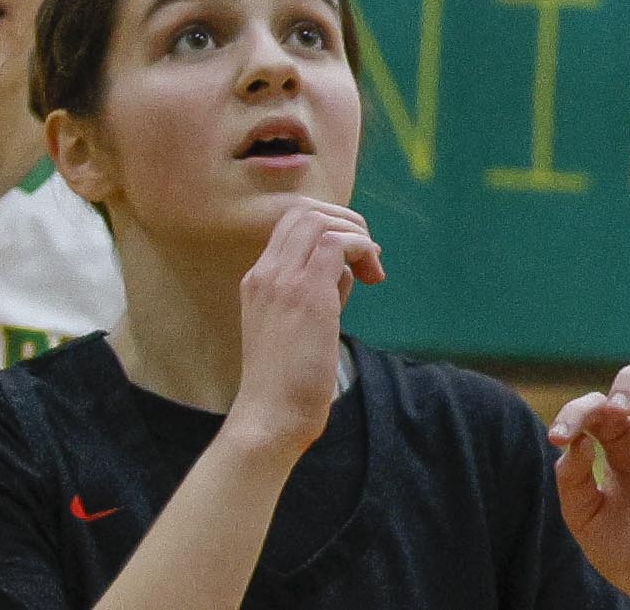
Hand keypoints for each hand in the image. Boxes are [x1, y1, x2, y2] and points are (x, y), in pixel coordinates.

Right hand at [223, 199, 382, 453]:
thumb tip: (352, 263)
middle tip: (367, 256)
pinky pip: (338, 242)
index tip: (353, 256)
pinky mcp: (306, 295)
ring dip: (357, 234)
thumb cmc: (289, 379)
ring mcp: (282, 282)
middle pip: (305, 211)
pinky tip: (372, 277)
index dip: (330, 225)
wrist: (270, 418)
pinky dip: (362, 249)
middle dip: (346, 220)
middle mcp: (265, 275)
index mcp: (257, 280)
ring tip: (372, 270)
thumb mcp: (299, 323)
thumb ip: (319, 287)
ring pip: (321, 220)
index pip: (291, 223)